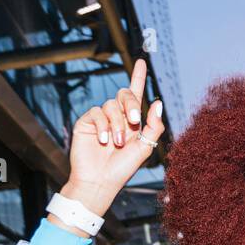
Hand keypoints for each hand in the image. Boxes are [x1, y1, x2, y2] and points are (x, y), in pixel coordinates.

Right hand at [53, 58, 164, 230]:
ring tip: (116, 143)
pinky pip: (96, 112)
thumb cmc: (122, 169)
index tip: (141, 61)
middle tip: (134, 122)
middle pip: (124, 95)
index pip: (135, 94)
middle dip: (131, 105)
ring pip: (110, 105)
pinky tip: (104, 141)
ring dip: (117, 124)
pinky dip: (103, 126)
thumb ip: (154, 126)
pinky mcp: (86, 122)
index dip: (138, 77)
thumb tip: (158, 102)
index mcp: (132, 122)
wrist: (99, 182)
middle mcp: (116, 117)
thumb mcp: (145, 148)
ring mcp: (101, 119)